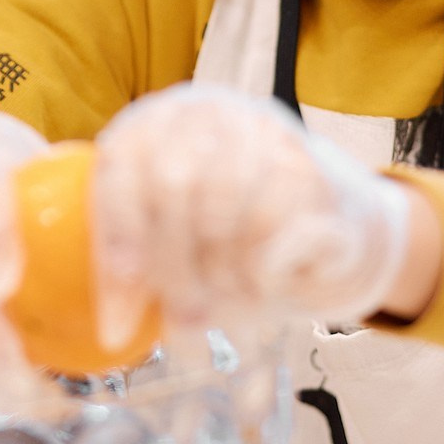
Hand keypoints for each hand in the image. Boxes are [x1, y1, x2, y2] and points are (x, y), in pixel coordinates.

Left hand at [93, 83, 413, 343]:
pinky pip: (272, 233)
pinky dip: (262, 275)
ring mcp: (264, 132)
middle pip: (173, 189)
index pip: (119, 168)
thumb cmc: (229, 232)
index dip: (117, 243)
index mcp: (157, 120)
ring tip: (227, 302)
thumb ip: (134, 268)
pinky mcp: (311, 170)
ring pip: (222, 211)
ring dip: (221, 277)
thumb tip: (113, 332)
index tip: (122, 311)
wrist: (330, 219)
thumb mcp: (169, 238)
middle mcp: (209, 111)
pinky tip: (264, 285)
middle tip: (185, 323)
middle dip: (174, 272)